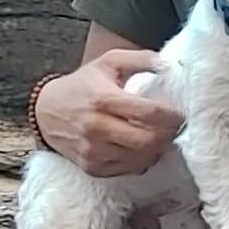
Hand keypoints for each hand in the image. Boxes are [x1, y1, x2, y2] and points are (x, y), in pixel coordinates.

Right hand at [34, 58, 176, 176]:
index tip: (182, 114)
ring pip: (141, 159)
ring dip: (157, 149)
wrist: (46, 112)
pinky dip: (142, 160)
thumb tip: (169, 64)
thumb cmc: (83, 85)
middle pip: (148, 141)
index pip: (148, 113)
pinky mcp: (92, 168)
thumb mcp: (108, 62)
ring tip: (160, 136)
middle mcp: (97, 128)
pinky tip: (142, 146)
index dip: (172, 116)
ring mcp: (93, 151)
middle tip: (175, 128)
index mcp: (103, 99)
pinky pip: (129, 169)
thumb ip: (140, 59)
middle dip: (168, 135)